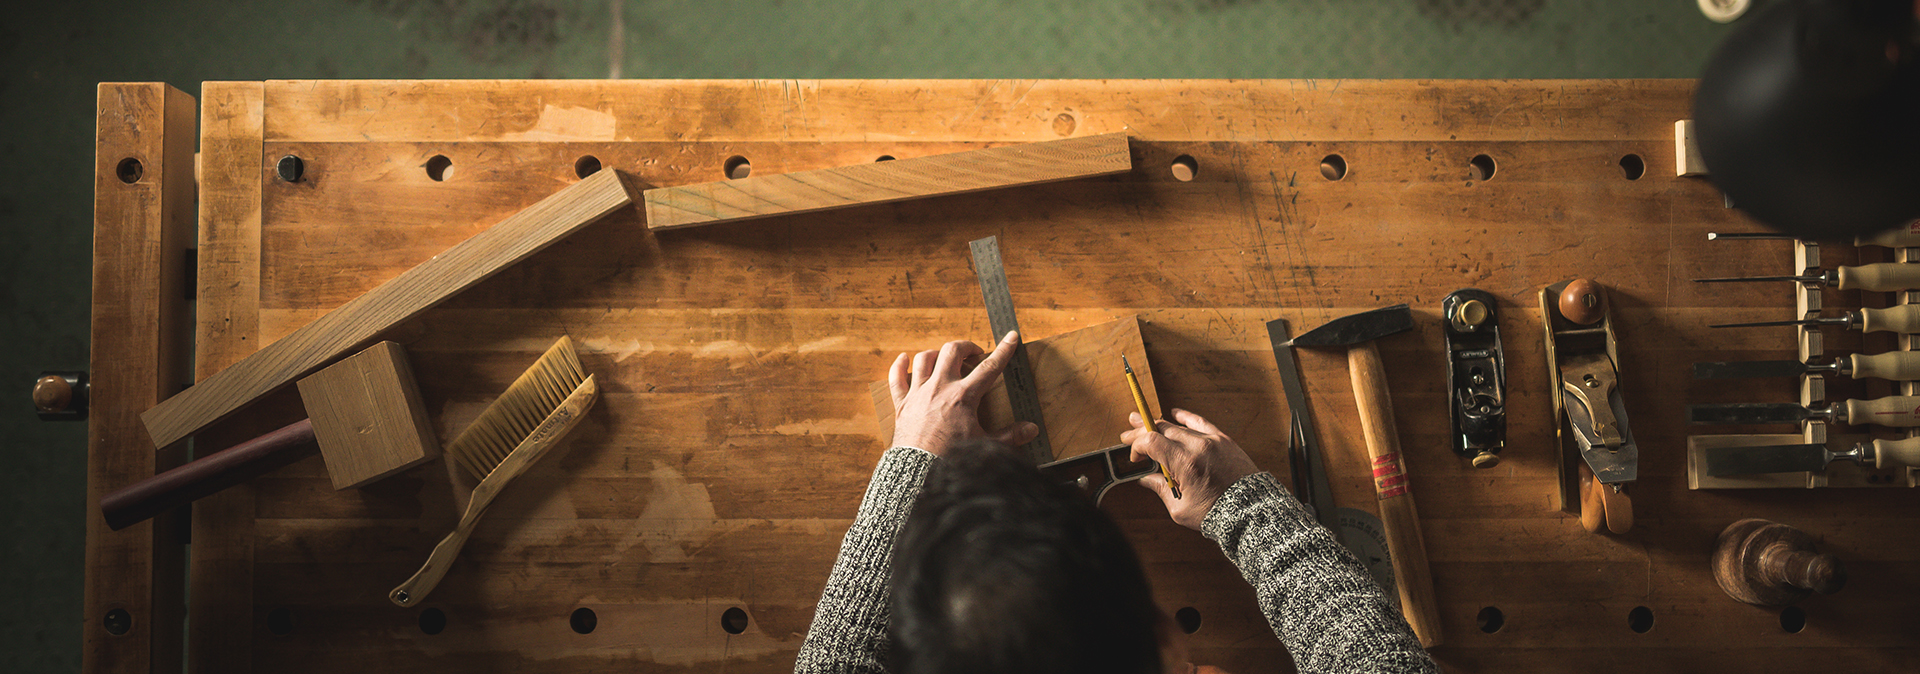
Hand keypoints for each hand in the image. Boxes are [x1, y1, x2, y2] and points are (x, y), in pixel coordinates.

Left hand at [888, 332, 1038, 456]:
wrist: (919, 471)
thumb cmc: (951, 458)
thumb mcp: (985, 445)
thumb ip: (1009, 435)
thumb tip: (1031, 429)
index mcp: (964, 396)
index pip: (989, 367)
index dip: (1003, 350)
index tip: (1011, 337)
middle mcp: (940, 387)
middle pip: (952, 351)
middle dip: (966, 346)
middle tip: (974, 353)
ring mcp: (919, 393)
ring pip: (924, 359)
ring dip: (936, 354)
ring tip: (944, 358)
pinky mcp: (903, 404)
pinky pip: (897, 378)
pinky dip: (899, 366)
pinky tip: (903, 358)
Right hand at [1123, 408, 1258, 529]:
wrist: (1250, 510)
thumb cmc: (1218, 512)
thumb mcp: (1180, 508)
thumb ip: (1160, 489)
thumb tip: (1146, 479)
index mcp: (1185, 464)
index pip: (1151, 441)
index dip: (1137, 446)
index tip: (1135, 457)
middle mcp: (1198, 447)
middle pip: (1161, 429)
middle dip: (1142, 432)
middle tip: (1128, 434)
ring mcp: (1212, 441)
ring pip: (1178, 426)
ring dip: (1159, 424)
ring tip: (1144, 421)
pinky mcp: (1224, 440)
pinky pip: (1201, 422)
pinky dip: (1186, 417)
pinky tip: (1176, 413)